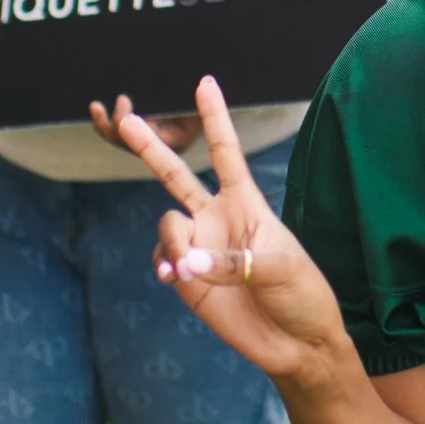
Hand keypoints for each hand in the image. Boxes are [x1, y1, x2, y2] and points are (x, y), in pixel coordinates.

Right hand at [106, 76, 351, 382]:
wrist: (294, 342)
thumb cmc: (300, 293)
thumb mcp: (281, 269)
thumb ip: (233, 262)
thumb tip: (187, 262)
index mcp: (247, 202)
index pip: (226, 151)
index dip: (215, 117)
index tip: (204, 82)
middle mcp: (218, 216)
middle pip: (176, 173)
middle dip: (150, 147)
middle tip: (124, 118)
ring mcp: (199, 244)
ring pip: (166, 223)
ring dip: (173, 241)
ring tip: (188, 269)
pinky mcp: (186, 276)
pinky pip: (162, 256)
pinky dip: (164, 263)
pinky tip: (175, 276)